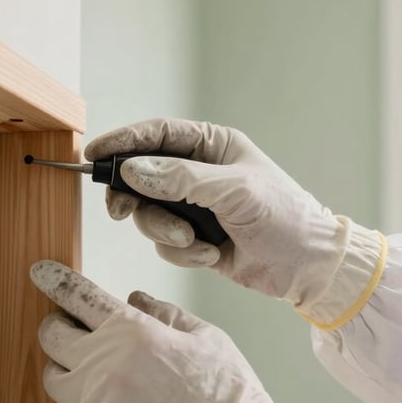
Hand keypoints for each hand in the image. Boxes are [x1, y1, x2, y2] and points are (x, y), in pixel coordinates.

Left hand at [30, 260, 325, 402]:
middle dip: (57, 327)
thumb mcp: (206, 337)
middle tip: (72, 330)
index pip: (79, 297)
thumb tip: (132, 300)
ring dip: (67, 370)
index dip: (55, 281)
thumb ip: (164, 313)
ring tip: (94, 374)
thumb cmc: (228, 396)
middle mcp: (106, 365)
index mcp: (134, 332)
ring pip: (55, 379)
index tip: (40, 273)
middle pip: (52, 336)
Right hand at [85, 118, 383, 326]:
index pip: (156, 135)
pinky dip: (182, 253)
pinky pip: (164, 244)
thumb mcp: (234, 191)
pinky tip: (211, 255)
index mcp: (212, 146)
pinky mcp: (193, 239)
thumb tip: (134, 170)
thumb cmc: (285, 217)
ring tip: (193, 241)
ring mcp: (194, 208)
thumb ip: (182, 179)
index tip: (93, 154)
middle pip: (141, 177)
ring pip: (148, 214)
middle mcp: (198, 173)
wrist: (307, 267)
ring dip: (165, 232)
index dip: (122, 143)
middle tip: (120, 211)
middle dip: (133, 197)